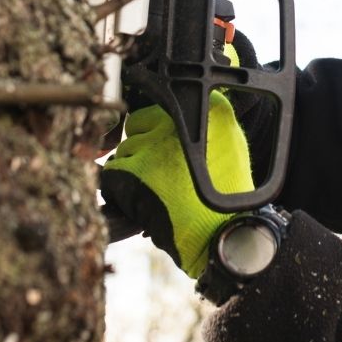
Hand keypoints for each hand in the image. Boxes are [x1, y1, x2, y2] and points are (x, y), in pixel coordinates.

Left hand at [100, 91, 252, 277]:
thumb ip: (205, 127)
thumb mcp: (231, 147)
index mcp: (206, 109)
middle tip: (158, 173)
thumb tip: (175, 120)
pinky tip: (139, 202)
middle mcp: (177, 119)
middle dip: (142, 147)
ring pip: (124, 150)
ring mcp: (153, 143)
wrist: (222, 232)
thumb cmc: (228, 197)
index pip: (162, 109)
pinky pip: (111, 174)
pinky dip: (118, 190)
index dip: (159, 131)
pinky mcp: (134, 169)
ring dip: (132, 170)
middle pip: (138, 126)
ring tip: (154, 191)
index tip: (166, 148)